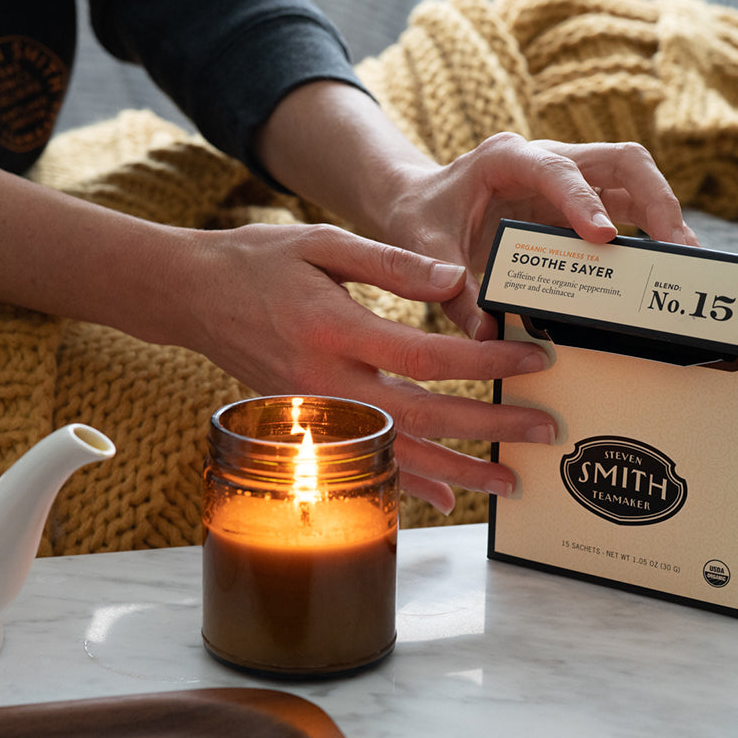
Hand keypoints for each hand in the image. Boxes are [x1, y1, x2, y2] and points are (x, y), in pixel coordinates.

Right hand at [179, 221, 556, 511]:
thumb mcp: (323, 242)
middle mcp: (327, 381)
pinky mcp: (310, 423)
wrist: (194, 297)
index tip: (534, 361)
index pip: (426, 357)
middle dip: (488, 428)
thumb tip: (457, 281)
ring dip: (457, 471)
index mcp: (336, 329)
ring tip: (508, 481)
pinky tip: (443, 496)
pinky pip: (365, 459)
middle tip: (543, 431)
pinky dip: (405, 481)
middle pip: (423, 417)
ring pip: (397, 452)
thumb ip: (391, 264)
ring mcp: (316, 410)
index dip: (485, 362)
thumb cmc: (259, 262)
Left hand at [379, 132, 698, 339]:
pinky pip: (623, 207)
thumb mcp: (426, 247)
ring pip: (632, 179)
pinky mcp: (577, 201)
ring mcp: (567, 177)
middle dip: (654, 199)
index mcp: (506, 158)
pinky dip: (646, 231)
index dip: (583, 201)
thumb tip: (486, 333)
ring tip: (684, 258)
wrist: (418, 201)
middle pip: (619, 161)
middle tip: (677, 247)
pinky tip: (659, 264)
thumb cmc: (422, 215)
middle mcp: (546, 158)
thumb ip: (453, 290)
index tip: (605, 237)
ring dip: (662, 214)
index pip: (556, 169)